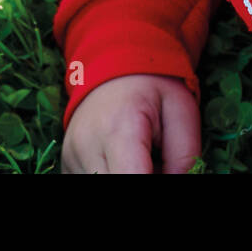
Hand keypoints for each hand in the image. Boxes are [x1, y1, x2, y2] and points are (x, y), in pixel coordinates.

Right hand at [61, 73, 200, 172]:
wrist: (112, 64)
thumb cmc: (152, 87)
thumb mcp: (182, 110)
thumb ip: (185, 156)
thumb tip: (179, 183)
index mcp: (119, 129)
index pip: (132, 179)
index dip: (157, 180)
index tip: (165, 167)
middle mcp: (86, 146)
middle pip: (118, 186)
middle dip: (144, 178)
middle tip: (156, 162)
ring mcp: (71, 157)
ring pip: (104, 184)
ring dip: (129, 179)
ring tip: (142, 160)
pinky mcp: (66, 164)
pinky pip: (93, 179)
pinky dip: (114, 176)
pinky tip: (124, 163)